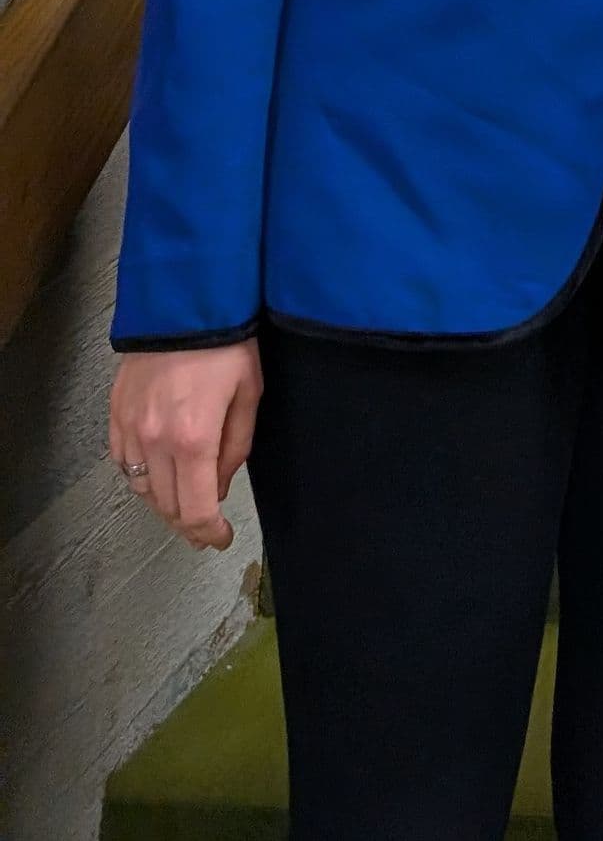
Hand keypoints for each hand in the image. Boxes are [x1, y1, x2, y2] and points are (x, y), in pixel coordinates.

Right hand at [109, 344, 261, 551]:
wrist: (184, 301)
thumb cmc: (227, 343)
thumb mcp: (249, 394)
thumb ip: (235, 448)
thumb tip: (218, 486)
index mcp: (193, 440)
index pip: (195, 510)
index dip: (207, 534)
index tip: (219, 539)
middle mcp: (155, 442)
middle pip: (166, 506)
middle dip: (188, 522)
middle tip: (205, 528)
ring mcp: (130, 429)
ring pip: (142, 489)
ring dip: (164, 502)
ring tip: (185, 501)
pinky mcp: (115, 415)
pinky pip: (123, 463)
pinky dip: (142, 476)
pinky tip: (159, 472)